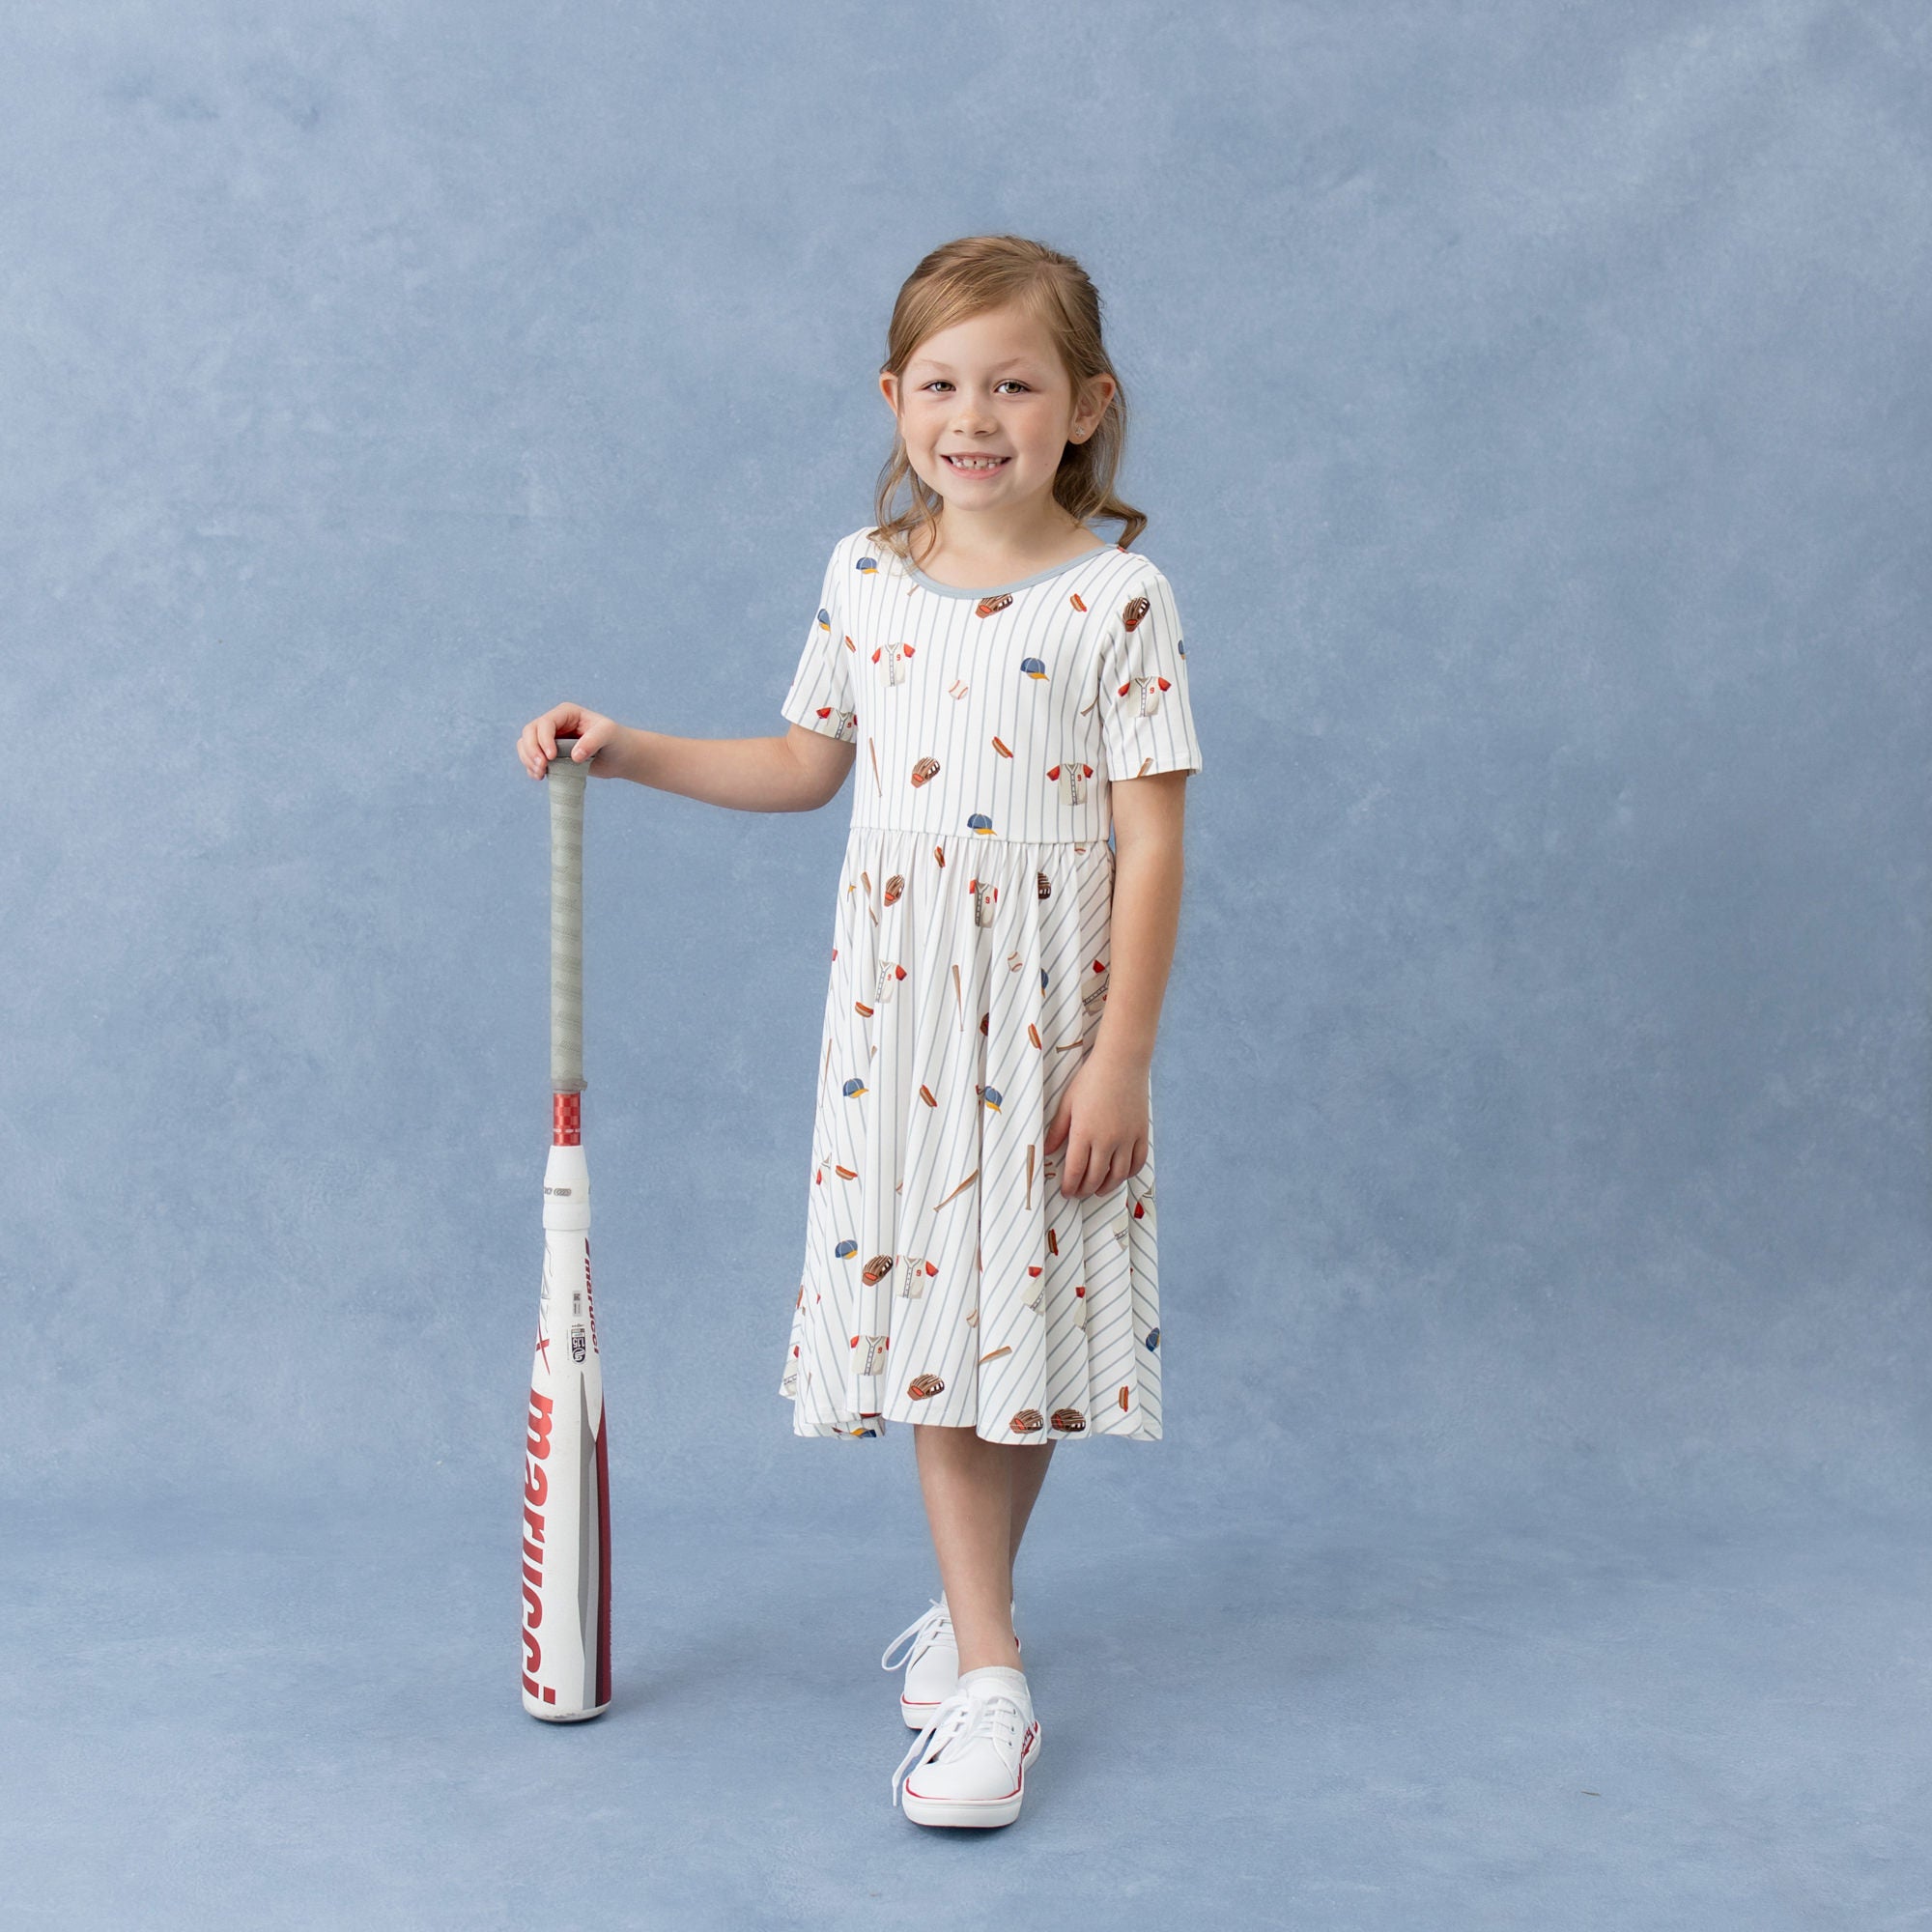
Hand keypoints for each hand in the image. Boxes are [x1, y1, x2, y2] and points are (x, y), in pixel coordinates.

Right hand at [516, 703, 621, 778]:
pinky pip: (531, 759)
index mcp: (566, 713)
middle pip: (530, 732)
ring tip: (540, 775)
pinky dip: (531, 768)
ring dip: (528, 760)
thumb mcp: (609, 734)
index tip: (552, 757)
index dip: (544, 740)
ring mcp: (550, 739)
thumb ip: (593, 740)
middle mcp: (555, 724)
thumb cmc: (616, 740)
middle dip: (531, 750)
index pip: (545, 723)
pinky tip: (539, 777)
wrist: (620, 757)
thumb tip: (574, 756)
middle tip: (542, 768)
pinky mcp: (550, 755)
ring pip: (526, 745)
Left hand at [1044, 1049, 1148, 1197]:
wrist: (1121, 1062)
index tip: (1066, 1192)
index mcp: (1084, 1133)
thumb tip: (1047, 1152)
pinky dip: (1128, 1174)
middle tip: (1078, 1193)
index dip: (1070, 1186)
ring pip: (1118, 1176)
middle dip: (1084, 1190)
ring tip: (1097, 1190)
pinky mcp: (1141, 1134)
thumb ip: (1057, 1130)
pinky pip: (1137, 1163)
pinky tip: (1119, 1175)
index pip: (1075, 1171)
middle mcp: (1107, 1141)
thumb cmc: (1090, 1079)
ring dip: (1106, 1187)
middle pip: (1095, 1177)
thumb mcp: (1067, 1103)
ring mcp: (1127, 1139)